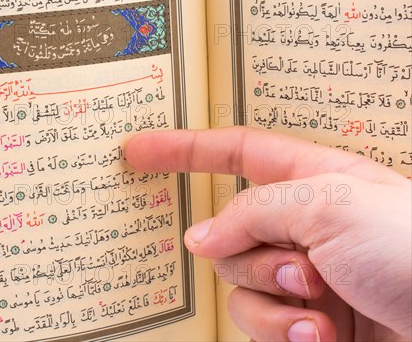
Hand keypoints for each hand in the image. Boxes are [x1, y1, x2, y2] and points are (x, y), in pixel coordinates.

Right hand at [126, 127, 410, 341]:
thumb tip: (202, 237)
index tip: (139, 150)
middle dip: (255, 257)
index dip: (182, 149)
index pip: (233, 153)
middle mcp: (304, 224)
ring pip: (238, 282)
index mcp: (313, 179)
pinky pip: (258, 321)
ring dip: (272, 299)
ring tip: (321, 306)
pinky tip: (321, 335)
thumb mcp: (332, 208)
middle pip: (230, 231)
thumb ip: (254, 213)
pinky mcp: (306, 318)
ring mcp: (303, 274)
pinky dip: (281, 331)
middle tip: (304, 270)